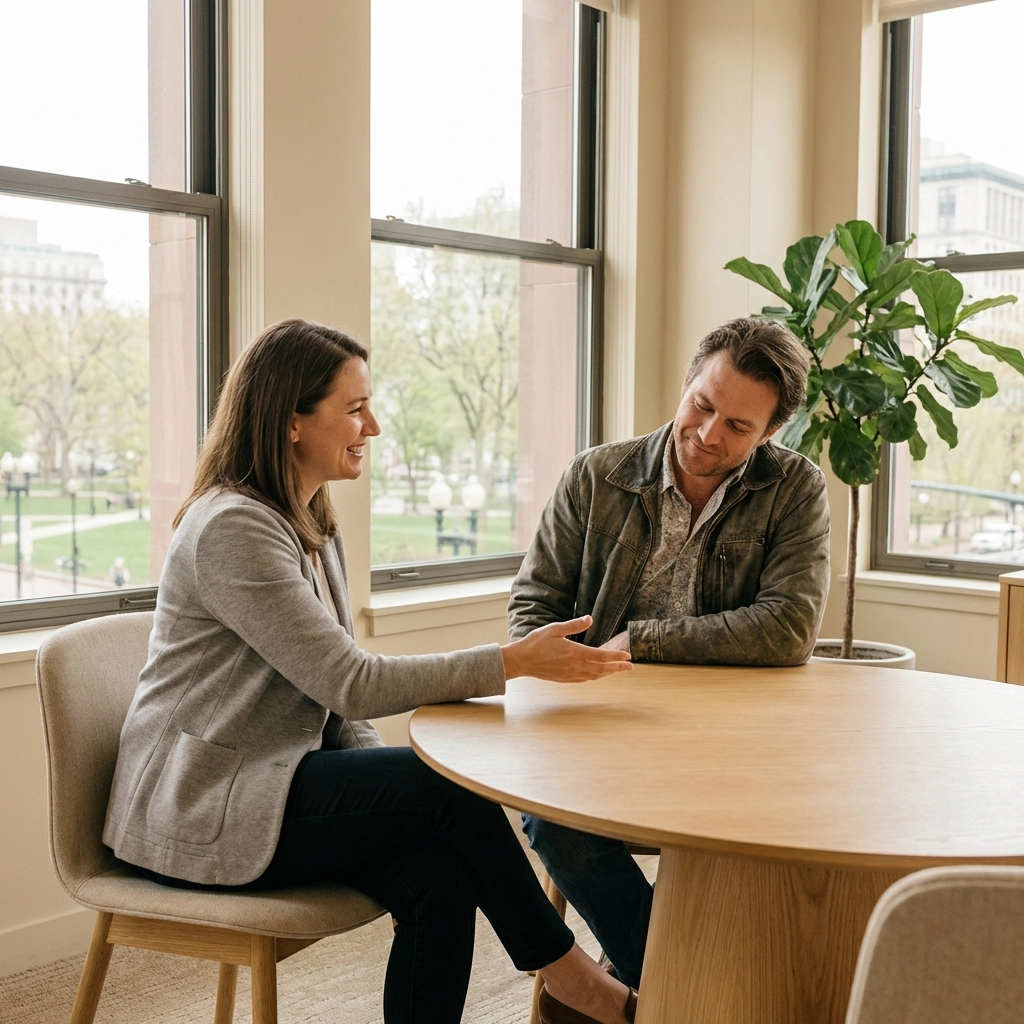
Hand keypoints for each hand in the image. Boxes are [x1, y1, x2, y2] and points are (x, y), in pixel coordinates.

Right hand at [501, 615, 631, 682]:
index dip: (616, 657)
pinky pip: (585, 679)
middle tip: (630, 667)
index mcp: (574, 653)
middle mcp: (575, 666)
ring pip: (595, 676)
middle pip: (602, 669)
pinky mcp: (565, 679)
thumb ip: (574, 625)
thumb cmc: (536, 643)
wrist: (521, 661)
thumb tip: (590, 619)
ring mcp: (570, 675)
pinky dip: (595, 677)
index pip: (601, 656)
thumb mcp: (554, 629)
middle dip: (618, 668)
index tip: (628, 656)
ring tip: (618, 670)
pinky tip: (598, 674)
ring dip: (608, 673)